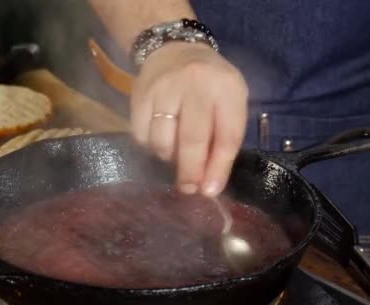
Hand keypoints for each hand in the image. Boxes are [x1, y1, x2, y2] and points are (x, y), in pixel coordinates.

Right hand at [130, 42, 248, 196]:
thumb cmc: (210, 83)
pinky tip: (159, 138)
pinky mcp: (140, 95)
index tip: (210, 191)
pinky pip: (141, 134)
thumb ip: (224, 139)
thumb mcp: (230, 101)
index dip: (219, 168)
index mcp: (227, 88)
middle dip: (191, 171)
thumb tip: (209, 185)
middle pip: (192, 139)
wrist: (173, 48)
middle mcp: (196, 85)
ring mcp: (164, 89)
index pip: (227, 135)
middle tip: (188, 189)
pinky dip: (150, 145)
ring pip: (162, 140)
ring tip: (174, 153)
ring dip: (168, 157)